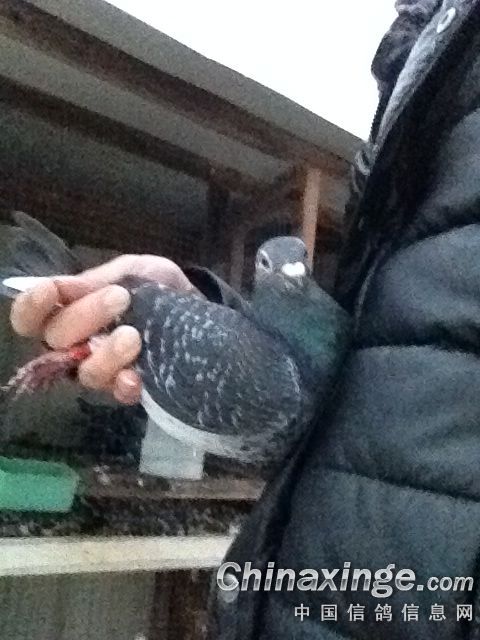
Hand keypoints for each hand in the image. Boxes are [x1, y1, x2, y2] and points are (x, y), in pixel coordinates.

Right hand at [10, 254, 194, 403]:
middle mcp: (75, 345)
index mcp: (68, 312)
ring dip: (106, 354)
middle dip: (84, 316)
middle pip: (56, 341)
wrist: (197, 307)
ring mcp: (101, 370)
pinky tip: (137, 375)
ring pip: (84, 373)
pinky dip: (125, 384)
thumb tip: (63, 286)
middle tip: (120, 297)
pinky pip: (117, 394)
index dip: (32, 307)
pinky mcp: (128, 388)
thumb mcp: (133, 270)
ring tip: (133, 336)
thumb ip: (99, 278)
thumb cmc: (157, 286)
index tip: (52, 291)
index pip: (30, 318)